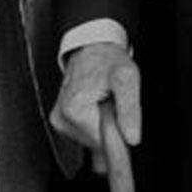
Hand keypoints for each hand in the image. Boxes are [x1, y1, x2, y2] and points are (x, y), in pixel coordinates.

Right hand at [50, 42, 140, 169]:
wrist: (92, 48)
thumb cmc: (107, 59)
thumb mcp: (127, 77)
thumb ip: (130, 108)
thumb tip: (131, 137)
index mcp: (73, 110)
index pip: (103, 144)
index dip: (118, 133)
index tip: (122, 118)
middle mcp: (61, 119)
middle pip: (96, 142)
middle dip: (110, 126)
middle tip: (113, 103)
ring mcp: (60, 121)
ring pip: (91, 138)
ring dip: (103, 124)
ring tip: (104, 100)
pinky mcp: (62, 120)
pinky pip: (85, 132)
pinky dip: (95, 122)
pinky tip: (96, 105)